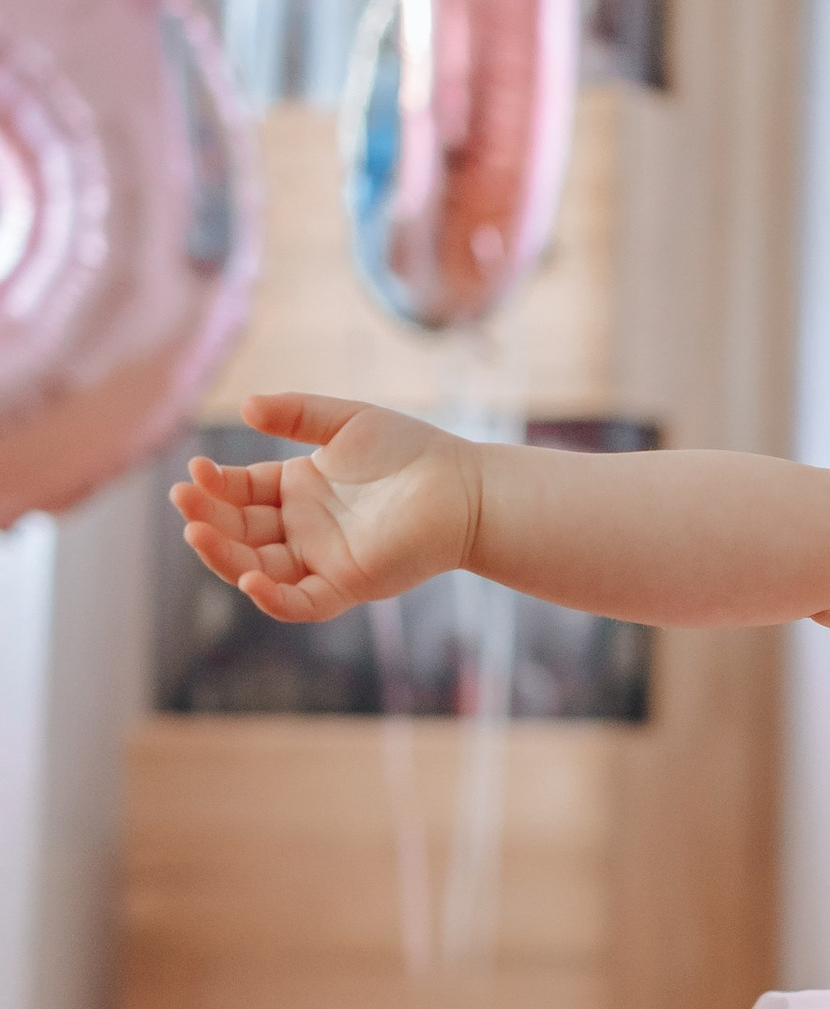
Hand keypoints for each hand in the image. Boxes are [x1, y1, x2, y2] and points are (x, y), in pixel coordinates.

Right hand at [172, 393, 478, 624]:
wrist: (465, 486)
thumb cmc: (412, 451)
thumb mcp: (347, 422)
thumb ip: (297, 412)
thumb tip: (246, 406)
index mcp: (296, 489)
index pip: (239, 492)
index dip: (214, 486)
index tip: (196, 472)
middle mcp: (302, 528)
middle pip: (240, 531)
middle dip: (208, 518)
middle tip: (184, 500)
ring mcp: (322, 559)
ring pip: (258, 568)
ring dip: (224, 555)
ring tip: (197, 532)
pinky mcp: (347, 584)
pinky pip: (301, 602)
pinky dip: (273, 597)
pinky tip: (249, 578)